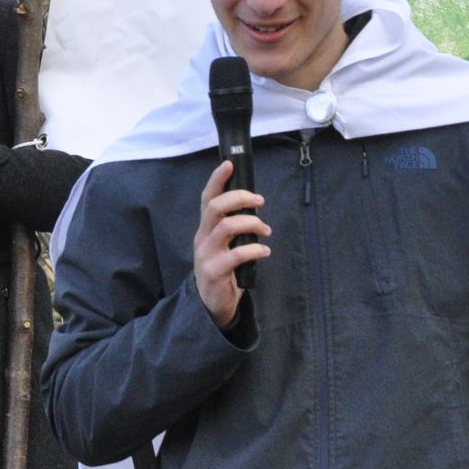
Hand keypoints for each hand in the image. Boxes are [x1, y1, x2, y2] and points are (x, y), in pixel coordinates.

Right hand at [193, 158, 268, 327]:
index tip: (229, 164)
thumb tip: (253, 204)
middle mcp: (202, 238)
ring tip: (265, 229)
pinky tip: (264, 252)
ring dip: (251, 223)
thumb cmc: (223, 269)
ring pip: (226, 227)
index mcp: (206, 228)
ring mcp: (205, 255)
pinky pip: (236, 255)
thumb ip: (233, 226)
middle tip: (259, 200)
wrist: (212, 304)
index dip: (217, 179)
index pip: (207, 198)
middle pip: (215, 207)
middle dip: (239, 198)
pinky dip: (255, 250)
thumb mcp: (225, 244)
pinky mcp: (213, 272)